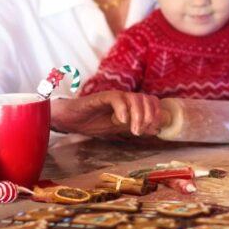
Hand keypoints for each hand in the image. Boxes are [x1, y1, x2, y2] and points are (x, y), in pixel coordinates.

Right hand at [51, 91, 168, 137]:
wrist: (71, 120)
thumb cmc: (94, 122)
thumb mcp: (119, 128)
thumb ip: (135, 126)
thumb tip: (156, 130)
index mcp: (131, 104)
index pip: (152, 101)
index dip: (157, 113)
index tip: (153, 129)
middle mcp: (125, 98)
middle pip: (147, 98)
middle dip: (149, 116)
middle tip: (141, 131)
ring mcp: (114, 96)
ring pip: (135, 98)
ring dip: (138, 116)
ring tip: (133, 130)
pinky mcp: (102, 97)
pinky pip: (117, 99)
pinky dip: (123, 110)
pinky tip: (121, 121)